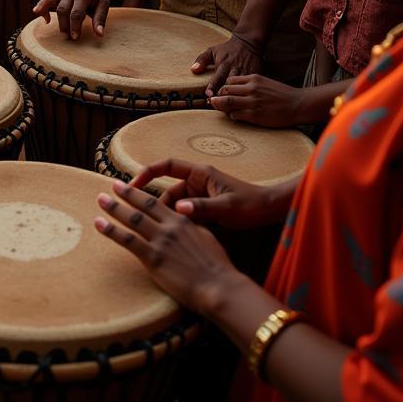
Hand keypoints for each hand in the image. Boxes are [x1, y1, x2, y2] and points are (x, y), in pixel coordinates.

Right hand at [32, 0, 108, 39]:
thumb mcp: (104, 3)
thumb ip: (100, 18)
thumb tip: (99, 34)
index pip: (77, 12)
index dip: (75, 26)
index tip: (75, 38)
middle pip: (63, 10)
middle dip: (65, 25)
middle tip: (69, 38)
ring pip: (55, 7)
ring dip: (58, 21)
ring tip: (63, 34)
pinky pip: (47, 1)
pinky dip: (42, 8)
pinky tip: (45, 20)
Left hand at [94, 181, 238, 313]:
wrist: (218, 286)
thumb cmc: (216, 266)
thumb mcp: (205, 238)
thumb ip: (190, 228)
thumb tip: (181, 222)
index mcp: (181, 220)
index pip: (156, 203)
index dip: (139, 194)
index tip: (127, 187)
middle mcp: (169, 227)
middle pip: (142, 206)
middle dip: (125, 194)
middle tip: (111, 186)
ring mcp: (160, 241)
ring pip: (132, 219)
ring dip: (113, 208)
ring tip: (100, 200)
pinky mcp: (153, 258)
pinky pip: (128, 241)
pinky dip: (112, 231)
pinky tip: (99, 224)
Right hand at [129, 158, 284, 229]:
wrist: (270, 211)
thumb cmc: (251, 205)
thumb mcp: (227, 208)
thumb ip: (202, 208)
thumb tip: (178, 209)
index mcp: (200, 174)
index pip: (166, 165)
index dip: (147, 173)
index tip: (131, 185)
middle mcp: (198, 181)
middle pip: (168, 189)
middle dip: (155, 202)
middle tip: (140, 218)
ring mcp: (201, 194)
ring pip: (176, 204)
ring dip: (169, 216)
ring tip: (159, 232)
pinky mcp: (205, 207)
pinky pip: (185, 213)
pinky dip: (179, 222)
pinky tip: (175, 236)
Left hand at [191, 35, 263, 98]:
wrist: (248, 43)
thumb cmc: (227, 49)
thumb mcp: (212, 50)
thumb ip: (201, 60)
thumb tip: (194, 70)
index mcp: (224, 63)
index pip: (217, 77)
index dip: (213, 86)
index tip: (208, 95)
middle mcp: (234, 68)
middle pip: (229, 84)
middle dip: (223, 94)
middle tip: (216, 105)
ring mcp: (245, 72)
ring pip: (240, 87)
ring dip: (234, 96)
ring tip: (228, 107)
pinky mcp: (254, 75)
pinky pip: (250, 86)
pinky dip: (245, 94)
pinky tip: (241, 102)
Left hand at [210, 74, 303, 127]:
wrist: (298, 104)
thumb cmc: (282, 94)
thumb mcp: (265, 82)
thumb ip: (251, 83)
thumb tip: (237, 89)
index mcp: (254, 78)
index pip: (230, 81)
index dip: (224, 88)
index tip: (223, 93)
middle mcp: (251, 88)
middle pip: (225, 90)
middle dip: (219, 96)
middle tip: (217, 102)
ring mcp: (252, 102)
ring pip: (227, 102)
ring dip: (221, 106)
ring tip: (221, 109)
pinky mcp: (254, 115)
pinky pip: (235, 115)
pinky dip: (232, 116)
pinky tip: (236, 116)